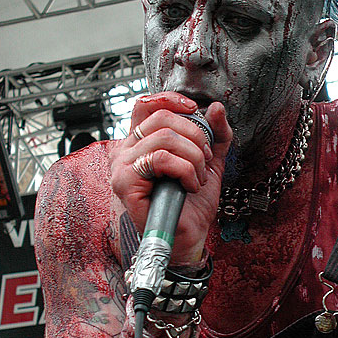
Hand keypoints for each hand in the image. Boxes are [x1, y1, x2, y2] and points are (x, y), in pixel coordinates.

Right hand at [110, 92, 231, 263]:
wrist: (190, 236)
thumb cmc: (192, 203)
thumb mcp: (209, 161)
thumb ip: (216, 134)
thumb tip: (216, 108)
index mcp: (140, 143)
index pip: (146, 105)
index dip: (171, 100)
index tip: (195, 110)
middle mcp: (125, 151)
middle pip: (162, 118)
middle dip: (195, 136)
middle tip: (204, 159)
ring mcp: (121, 167)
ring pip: (164, 138)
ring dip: (193, 157)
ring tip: (198, 177)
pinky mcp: (125, 183)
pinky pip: (160, 159)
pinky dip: (185, 170)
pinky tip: (190, 185)